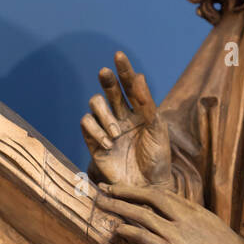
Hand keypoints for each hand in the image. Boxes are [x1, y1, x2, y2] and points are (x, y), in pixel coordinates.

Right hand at [81, 52, 172, 188]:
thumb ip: (148, 105)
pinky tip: (108, 143)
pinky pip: (86, 123)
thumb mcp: (157, 130)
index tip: (119, 55)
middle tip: (105, 73)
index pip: (131, 86)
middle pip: (109, 90)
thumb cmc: (157, 160)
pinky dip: (95, 130)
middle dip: (107, 80)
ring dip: (105, 115)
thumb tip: (139, 76)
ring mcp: (107, 129)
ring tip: (117, 133)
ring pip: (95, 105)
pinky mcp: (94, 142)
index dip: (124, 70)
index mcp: (140, 112)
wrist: (146, 188)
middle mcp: (121, 117)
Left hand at [95, 183, 243, 243]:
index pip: (160, 193)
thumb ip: (189, 216)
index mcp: (193, 209)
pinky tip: (117, 228)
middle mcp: (184, 217)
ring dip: (119, 208)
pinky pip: (146, 238)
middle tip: (103, 188)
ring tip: (102, 204)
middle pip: (149, 197)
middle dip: (123, 192)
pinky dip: (129, 231)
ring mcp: (178, 234)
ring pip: (143, 215)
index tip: (120, 187)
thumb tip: (172, 214)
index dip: (137, 189)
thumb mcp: (209, 223)